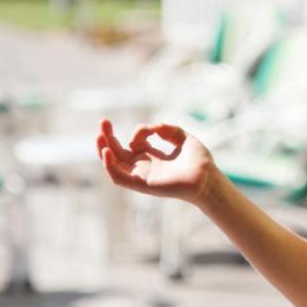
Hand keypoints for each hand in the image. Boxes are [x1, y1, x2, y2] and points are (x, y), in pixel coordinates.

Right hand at [95, 119, 214, 204]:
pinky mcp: (141, 184)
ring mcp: (141, 176)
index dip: (139, 131)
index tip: (154, 128)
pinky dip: (110, 166)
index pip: (133, 144)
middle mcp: (144, 167)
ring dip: (103, 150)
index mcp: (153, 157)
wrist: (208, 178)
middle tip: (103, 122)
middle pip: (117, 153)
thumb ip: (168, 129)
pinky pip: (119, 178)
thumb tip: (154, 127)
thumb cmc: (199, 162)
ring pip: (113, 165)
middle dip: (108, 137)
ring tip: (99, 135)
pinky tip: (107, 152)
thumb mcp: (184, 138)